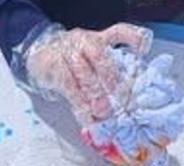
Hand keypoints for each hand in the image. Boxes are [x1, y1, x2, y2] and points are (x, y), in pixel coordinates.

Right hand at [24, 24, 152, 123]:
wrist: (39, 56)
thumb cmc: (73, 61)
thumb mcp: (92, 62)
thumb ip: (108, 76)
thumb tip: (124, 104)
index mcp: (99, 39)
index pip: (119, 32)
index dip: (133, 38)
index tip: (143, 50)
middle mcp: (84, 41)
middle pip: (100, 55)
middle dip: (111, 77)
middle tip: (120, 98)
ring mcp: (68, 52)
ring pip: (83, 72)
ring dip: (95, 94)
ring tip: (103, 112)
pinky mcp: (54, 67)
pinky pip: (68, 86)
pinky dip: (79, 103)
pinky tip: (86, 116)